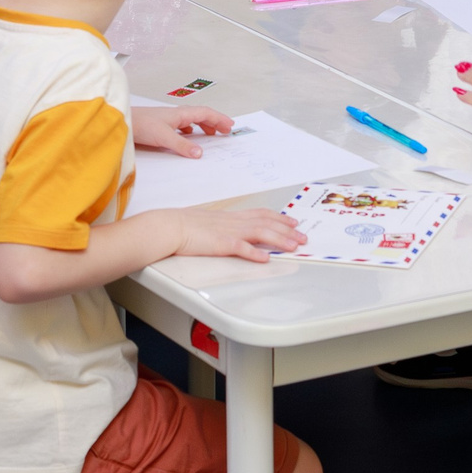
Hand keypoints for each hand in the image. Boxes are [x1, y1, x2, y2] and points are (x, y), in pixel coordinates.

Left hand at [132, 105, 237, 158]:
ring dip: (203, 125)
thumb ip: (182, 146)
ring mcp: (168, 119)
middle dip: (214, 122)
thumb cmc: (141, 125)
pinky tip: (187, 135)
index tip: (230, 126)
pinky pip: (181, 125)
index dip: (219, 119)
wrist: (122, 121)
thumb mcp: (164, 137)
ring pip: (191, 120)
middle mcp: (176, 114)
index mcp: (180, 114)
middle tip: (225, 131)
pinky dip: (190, 129)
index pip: (205, 113)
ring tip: (211, 134)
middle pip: (200, 115)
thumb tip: (200, 153)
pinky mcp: (160, 125)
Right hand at [163, 203, 304, 262]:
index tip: (293, 222)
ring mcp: (227, 232)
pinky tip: (266, 258)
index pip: (261, 214)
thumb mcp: (208, 222)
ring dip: (279, 240)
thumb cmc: (183, 225)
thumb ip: (223, 226)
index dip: (279, 218)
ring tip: (294, 246)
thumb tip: (232, 231)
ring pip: (260, 233)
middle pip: (266, 223)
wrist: (168, 226)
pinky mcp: (219, 244)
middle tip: (303, 236)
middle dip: (287, 230)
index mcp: (230, 216)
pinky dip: (255, 253)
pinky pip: (241, 248)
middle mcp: (233, 221)